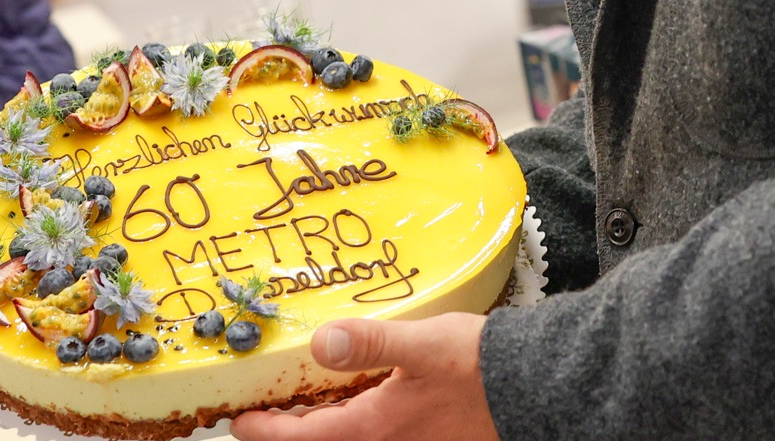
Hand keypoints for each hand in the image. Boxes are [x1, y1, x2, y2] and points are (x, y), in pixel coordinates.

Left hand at [229, 312, 500, 440]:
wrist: (535, 387)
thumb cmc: (481, 366)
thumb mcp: (423, 344)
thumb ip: (370, 343)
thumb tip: (320, 342)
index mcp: (376, 428)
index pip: (302, 439)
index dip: (264, 431)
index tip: (239, 420)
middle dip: (290, 428)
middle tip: (266, 407)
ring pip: (349, 438)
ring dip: (322, 424)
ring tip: (306, 399)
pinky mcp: (426, 437)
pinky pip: (375, 434)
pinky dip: (353, 420)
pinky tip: (360, 396)